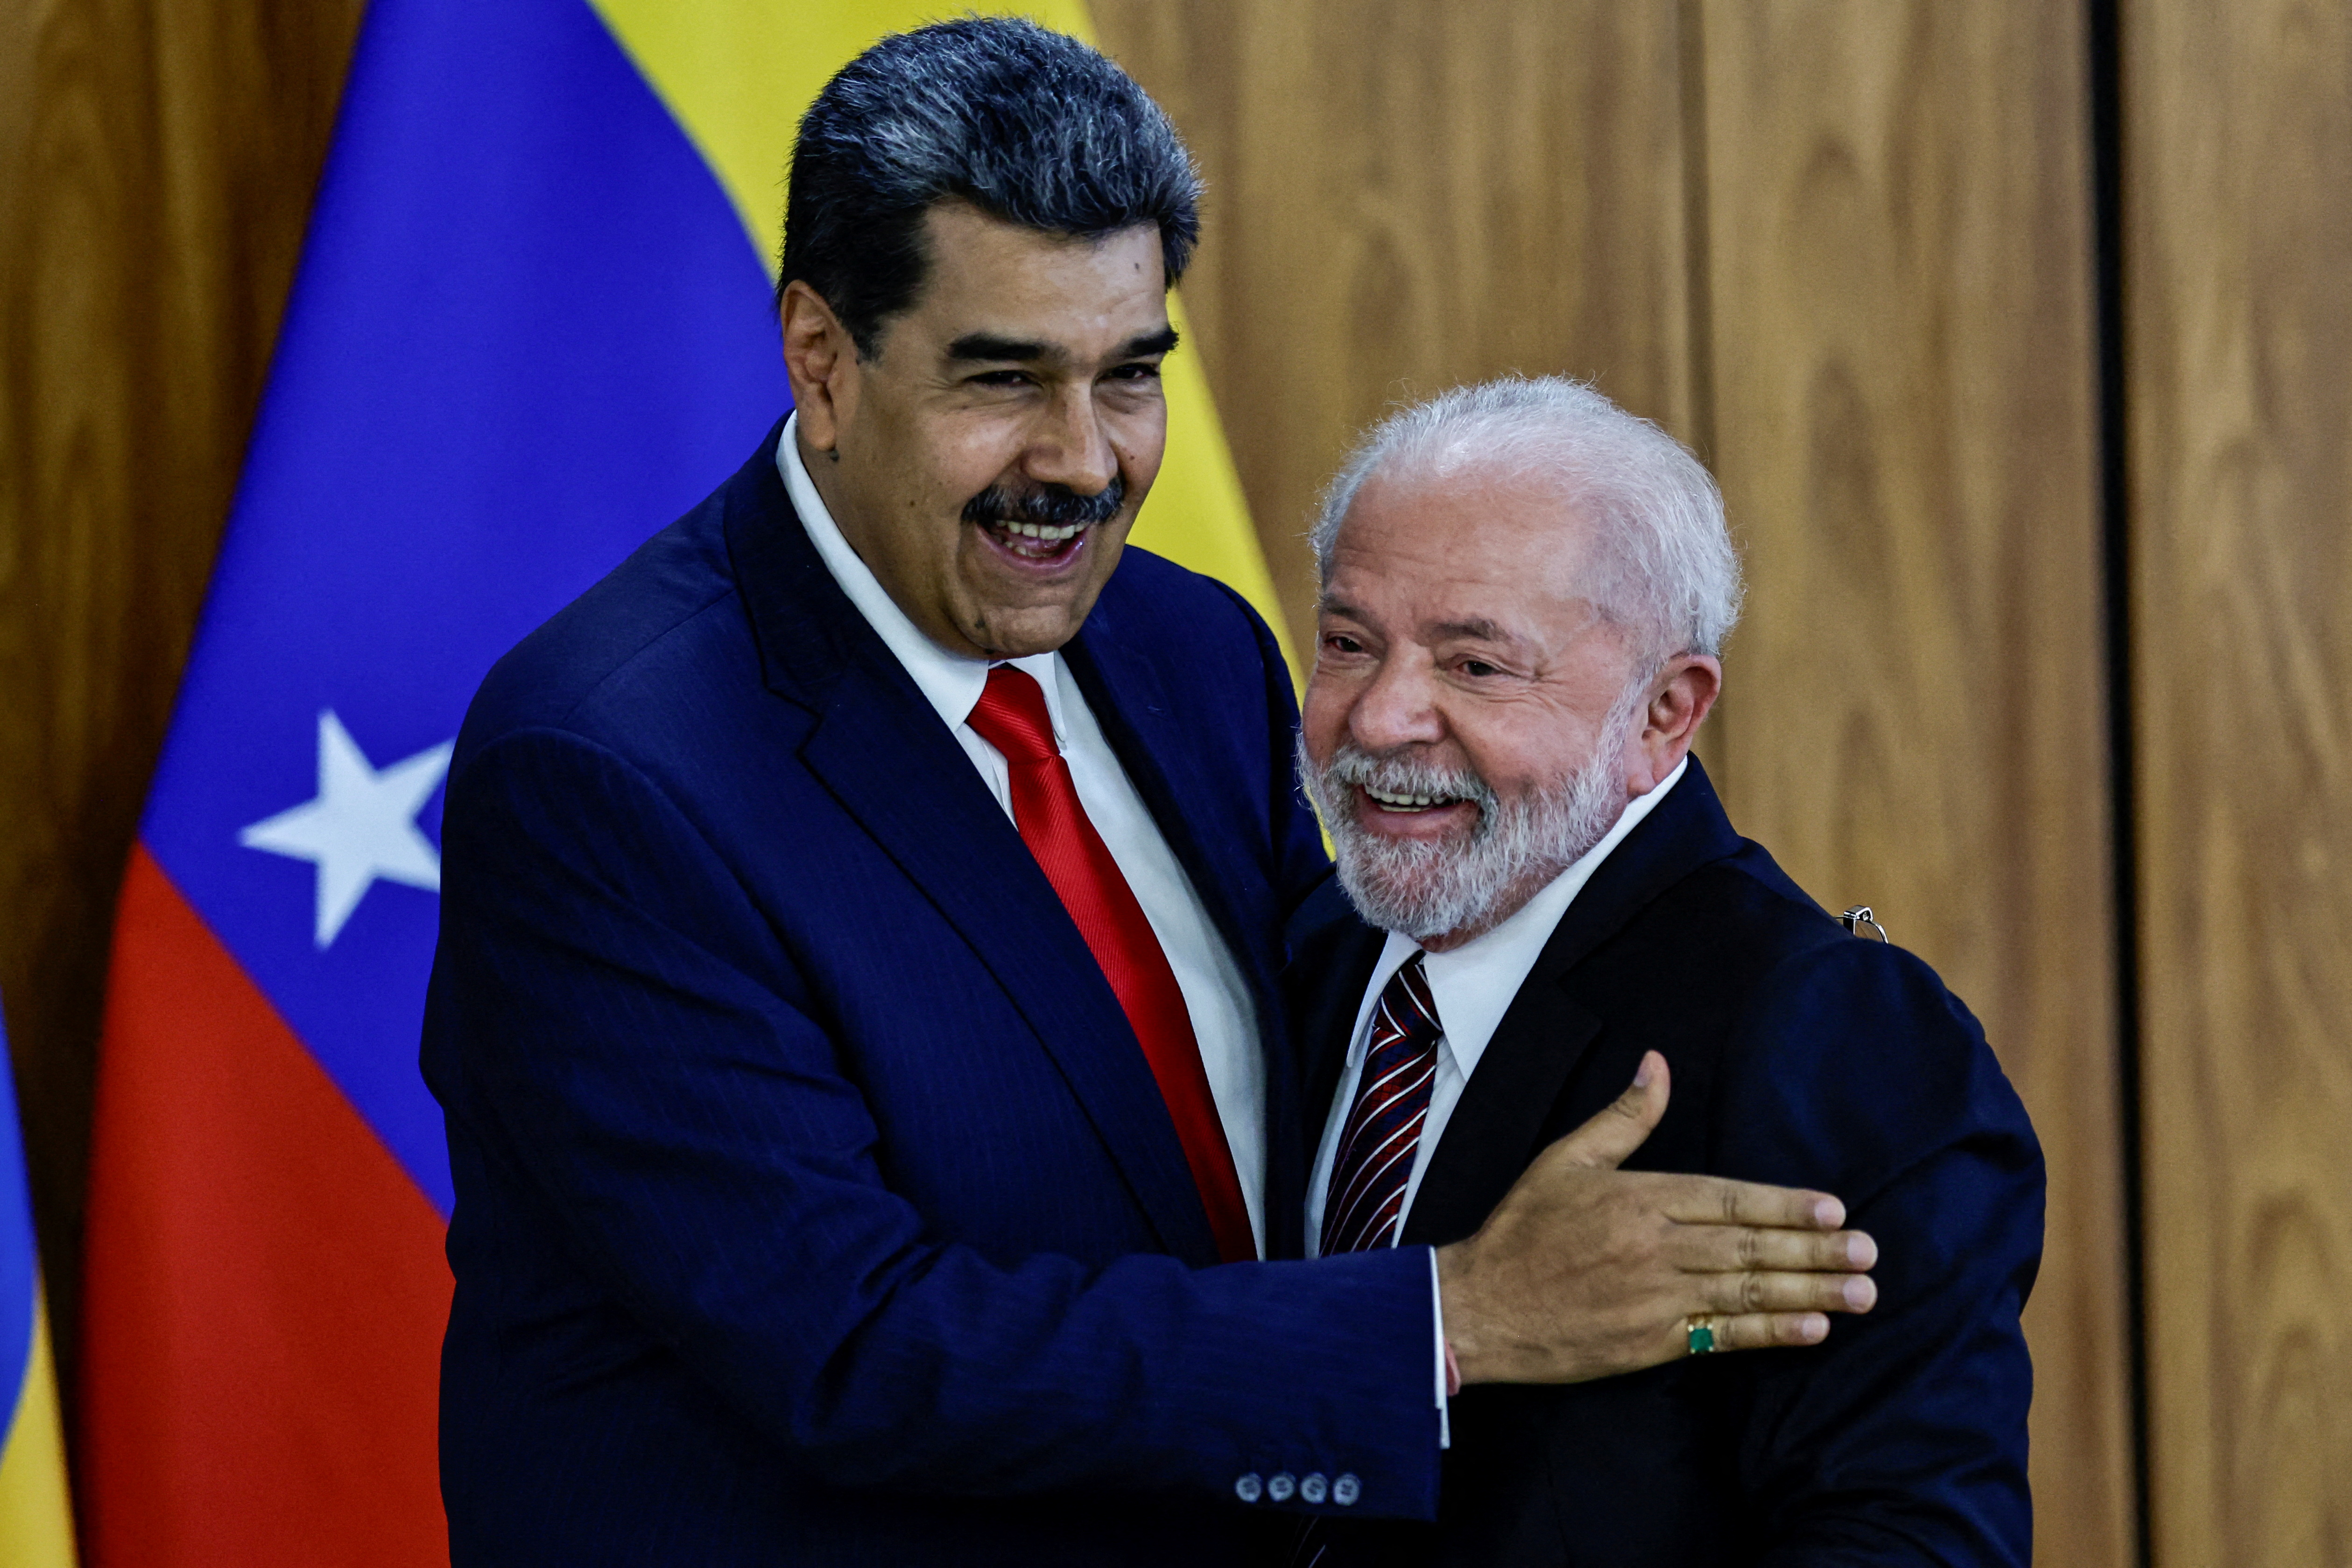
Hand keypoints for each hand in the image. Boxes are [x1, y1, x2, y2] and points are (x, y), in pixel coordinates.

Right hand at [1436, 1051, 1875, 1384]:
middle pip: (1748, 1248)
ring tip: (1861, 1294)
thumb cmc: (1522, 1229)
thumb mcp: (1565, 1159)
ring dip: (1809, 1293)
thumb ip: (1623, 1117)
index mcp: (1638, 1199)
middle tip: (1869, 1254)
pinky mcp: (1649, 1343)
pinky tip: (1811, 1330)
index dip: (1783, 1205)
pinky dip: (1768, 1334)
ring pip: (1746, 1294)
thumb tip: (1658, 1063)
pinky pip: (1721, 1337)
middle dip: (1814, 1252)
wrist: (1479, 1306)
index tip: (1835, 1209)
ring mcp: (1654, 1299)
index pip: (1727, 1200)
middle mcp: (1653, 1248)